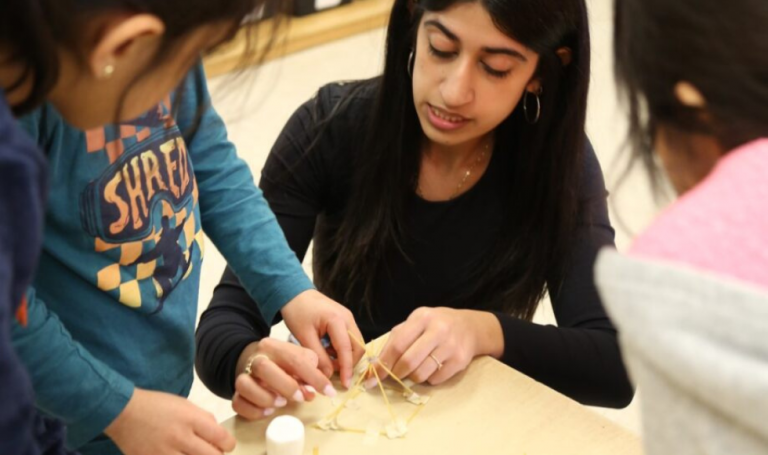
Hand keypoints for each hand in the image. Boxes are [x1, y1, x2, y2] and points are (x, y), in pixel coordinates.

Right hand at [105, 388, 234, 454]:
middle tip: (211, 452)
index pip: (221, 438)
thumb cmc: (157, 406)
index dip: (228, 444)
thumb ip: (204, 420)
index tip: (226, 445)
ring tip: (194, 454)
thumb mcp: (185, 406)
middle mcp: (180, 438)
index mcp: (190, 419)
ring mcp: (164, 454)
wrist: (123, 413)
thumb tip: (219, 437)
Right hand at [232, 338, 337, 419]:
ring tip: (281, 403)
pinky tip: (268, 411)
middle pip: (263, 368)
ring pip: (244, 384)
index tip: (329, 392)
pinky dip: (253, 411)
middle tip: (300, 398)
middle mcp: (255, 358)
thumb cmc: (280, 361)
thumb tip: (314, 389)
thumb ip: (308, 369)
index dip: (314, 378)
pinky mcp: (235, 392)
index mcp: (274, 346)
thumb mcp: (296, 357)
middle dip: (285, 385)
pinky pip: (237, 403)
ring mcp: (242, 375)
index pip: (295, 359)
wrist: (250, 357)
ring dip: (265, 398)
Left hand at [280, 290, 364, 387]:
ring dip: (345, 356)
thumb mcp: (304, 336)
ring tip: (327, 361)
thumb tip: (327, 376)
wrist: (295, 293)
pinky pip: (350, 339)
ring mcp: (348, 318)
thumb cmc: (297, 312)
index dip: (347, 369)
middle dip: (349, 363)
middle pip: (358, 347)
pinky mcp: (346, 320)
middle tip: (333, 373)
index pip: (347, 349)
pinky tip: (328, 351)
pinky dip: (342, 349)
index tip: (346, 385)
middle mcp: (348, 318)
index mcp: (337, 320)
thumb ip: (317, 357)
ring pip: (356, 344)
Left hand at [372, 307, 502, 385]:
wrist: (469, 327)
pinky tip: (432, 367)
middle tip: (394, 376)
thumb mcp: (416, 323)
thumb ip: (396, 340)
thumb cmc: (435, 325)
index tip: (373, 377)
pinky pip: (436, 379)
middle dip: (396, 373)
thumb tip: (376, 366)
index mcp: (422, 317)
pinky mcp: (460, 361)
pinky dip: (429, 378)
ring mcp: (451, 346)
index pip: (398, 344)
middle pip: (409, 361)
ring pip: (421, 374)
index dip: (383, 363)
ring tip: (416, 369)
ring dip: (413, 377)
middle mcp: (438, 330)